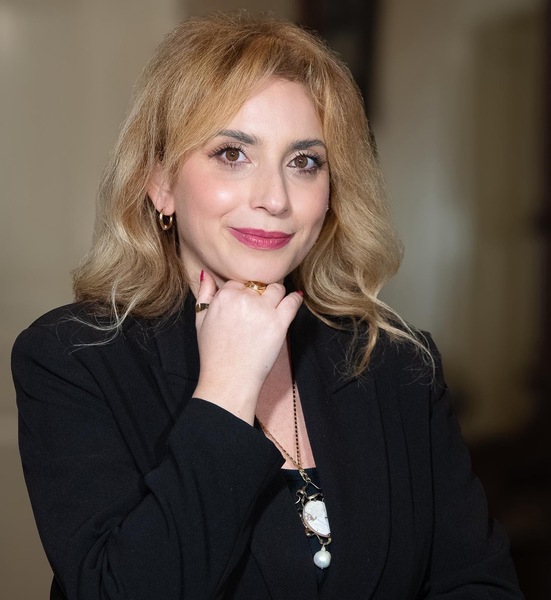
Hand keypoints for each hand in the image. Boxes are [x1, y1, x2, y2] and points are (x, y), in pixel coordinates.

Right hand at [192, 271, 302, 424]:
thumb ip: (204, 295)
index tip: (245, 305)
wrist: (229, 380)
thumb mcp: (200, 321)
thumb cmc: (214, 354)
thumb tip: (207, 275)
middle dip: (259, 294)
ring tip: (274, 307)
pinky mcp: (279, 323)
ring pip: (277, 288)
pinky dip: (295, 299)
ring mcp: (263, 310)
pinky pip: (293, 301)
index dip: (243, 293)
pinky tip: (294, 300)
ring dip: (277, 295)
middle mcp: (244, 299)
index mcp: (224, 296)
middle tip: (260, 308)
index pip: (239, 282)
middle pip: (258, 284)